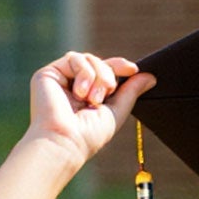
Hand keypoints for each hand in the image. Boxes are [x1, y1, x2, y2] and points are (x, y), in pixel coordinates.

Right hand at [26, 53, 149, 170]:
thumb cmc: (90, 134)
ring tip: (93, 99)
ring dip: (98, 76)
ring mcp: (61, 78)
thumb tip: (150, 76)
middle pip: (99, 62)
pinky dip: (84, 73)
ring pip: (88, 58)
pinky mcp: (48, 73)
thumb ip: (131, 92)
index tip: (133, 69)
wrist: (66, 140)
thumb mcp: (117, 111)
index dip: (119, 66)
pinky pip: (74, 58)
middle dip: (109, 75)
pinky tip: (80, 93)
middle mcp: (74, 85)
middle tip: (107, 94)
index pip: (106, 71)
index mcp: (89, 93)